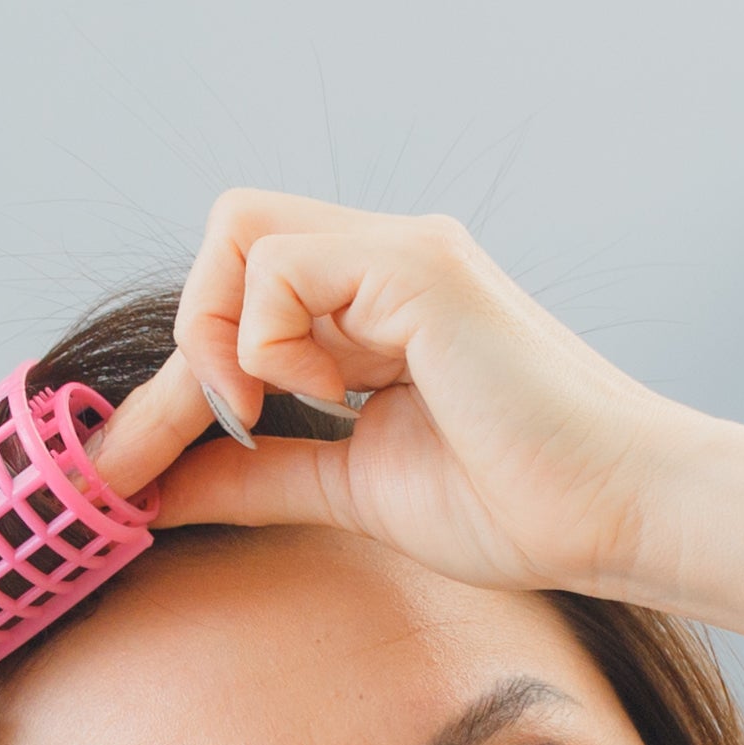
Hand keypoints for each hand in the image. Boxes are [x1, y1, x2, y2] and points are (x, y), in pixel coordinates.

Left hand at [82, 192, 693, 605]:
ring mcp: (408, 252)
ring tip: (284, 412)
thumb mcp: (352, 490)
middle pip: (230, 229)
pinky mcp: (422, 268)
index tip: (125, 467)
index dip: (175, 379)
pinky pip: (283, 267)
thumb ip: (259, 478)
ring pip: (243, 233)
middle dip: (191, 335)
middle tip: (223, 426)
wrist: (617, 516)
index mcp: (378, 304)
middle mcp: (389, 260)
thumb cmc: (520, 502)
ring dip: (227, 336)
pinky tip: (329, 395)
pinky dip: (271, 341)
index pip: (240, 295)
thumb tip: (156, 493)